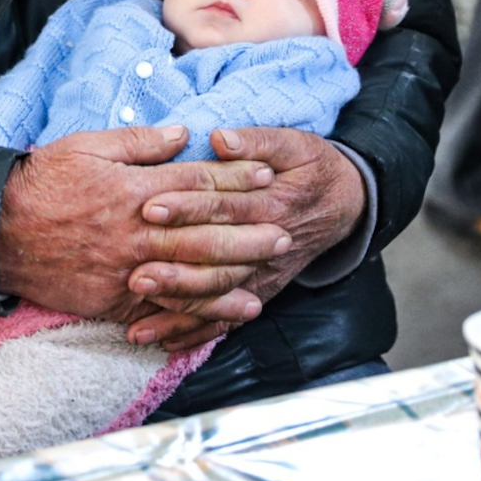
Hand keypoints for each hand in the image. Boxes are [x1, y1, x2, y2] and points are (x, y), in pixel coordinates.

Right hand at [0, 125, 288, 328]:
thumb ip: (138, 141)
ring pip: (189, 274)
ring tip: (264, 277)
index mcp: (133, 188)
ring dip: (231, 276)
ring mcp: (125, 269)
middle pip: (203, 231)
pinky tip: (220, 316)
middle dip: (247, 231)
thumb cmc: (43, 179)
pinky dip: (194, 314)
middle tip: (284, 230)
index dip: (234, 177)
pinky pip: (161, 308)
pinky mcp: (112, 299)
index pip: (195, 182)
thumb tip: (182, 133)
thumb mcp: (87, 144)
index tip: (265, 175)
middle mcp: (135, 231)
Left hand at [127, 126, 366, 349]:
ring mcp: (262, 274)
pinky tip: (160, 340)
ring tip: (139, 314)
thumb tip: (221, 139)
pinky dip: (194, 333)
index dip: (187, 207)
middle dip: (176, 267)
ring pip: (218, 296)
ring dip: (178, 308)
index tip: (150, 208)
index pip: (223, 206)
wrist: (344, 202)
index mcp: (270, 203)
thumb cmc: (309, 165)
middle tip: (136, 273)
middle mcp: (265, 245)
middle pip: (216, 258)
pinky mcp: (258, 293)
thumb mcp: (291, 143)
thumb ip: (255, 140)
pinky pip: (226, 320)